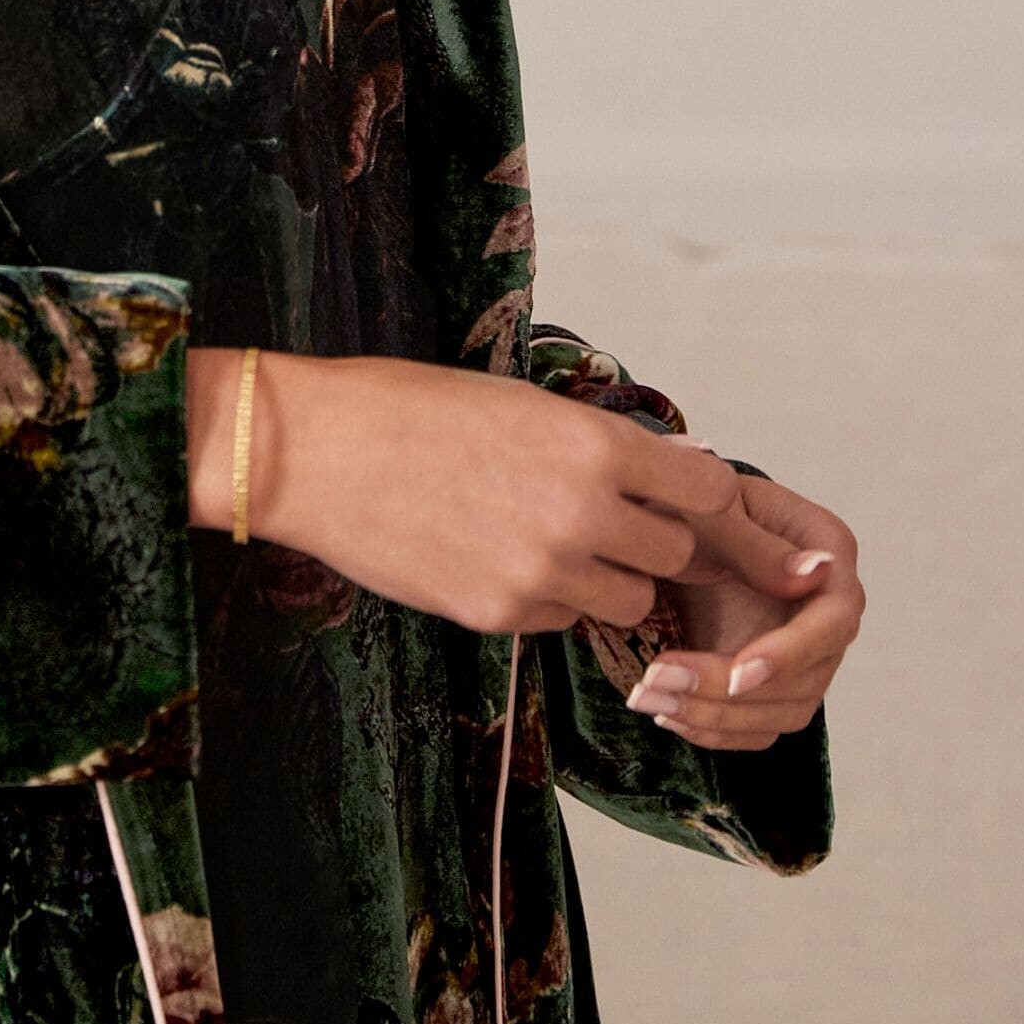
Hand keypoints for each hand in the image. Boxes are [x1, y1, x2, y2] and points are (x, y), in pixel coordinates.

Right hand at [185, 346, 769, 636]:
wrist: (316, 453)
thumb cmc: (409, 408)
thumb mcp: (520, 402)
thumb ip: (599, 442)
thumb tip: (670, 466)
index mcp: (594, 446)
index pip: (708, 489)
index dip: (705, 497)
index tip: (692, 500)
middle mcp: (583, 515)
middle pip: (675, 554)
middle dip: (652, 539)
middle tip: (614, 520)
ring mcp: (543, 574)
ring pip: (628, 601)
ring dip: (608, 577)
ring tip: (553, 541)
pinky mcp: (500, 617)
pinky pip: (562, 621)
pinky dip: (550, 600)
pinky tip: (500, 559)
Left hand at [625, 470, 864, 751]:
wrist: (660, 525)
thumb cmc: (687, 503)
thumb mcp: (711, 513)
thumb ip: (757, 543)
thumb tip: (817, 573)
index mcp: (828, 552)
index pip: (833, 620)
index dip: (790, 654)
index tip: (736, 673)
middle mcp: (825, 609)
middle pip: (806, 678)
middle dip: (731, 691)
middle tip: (660, 679)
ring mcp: (803, 651)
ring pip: (781, 711)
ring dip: (715, 716)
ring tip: (649, 696)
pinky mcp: (772, 682)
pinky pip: (757, 725)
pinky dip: (713, 729)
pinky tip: (667, 713)